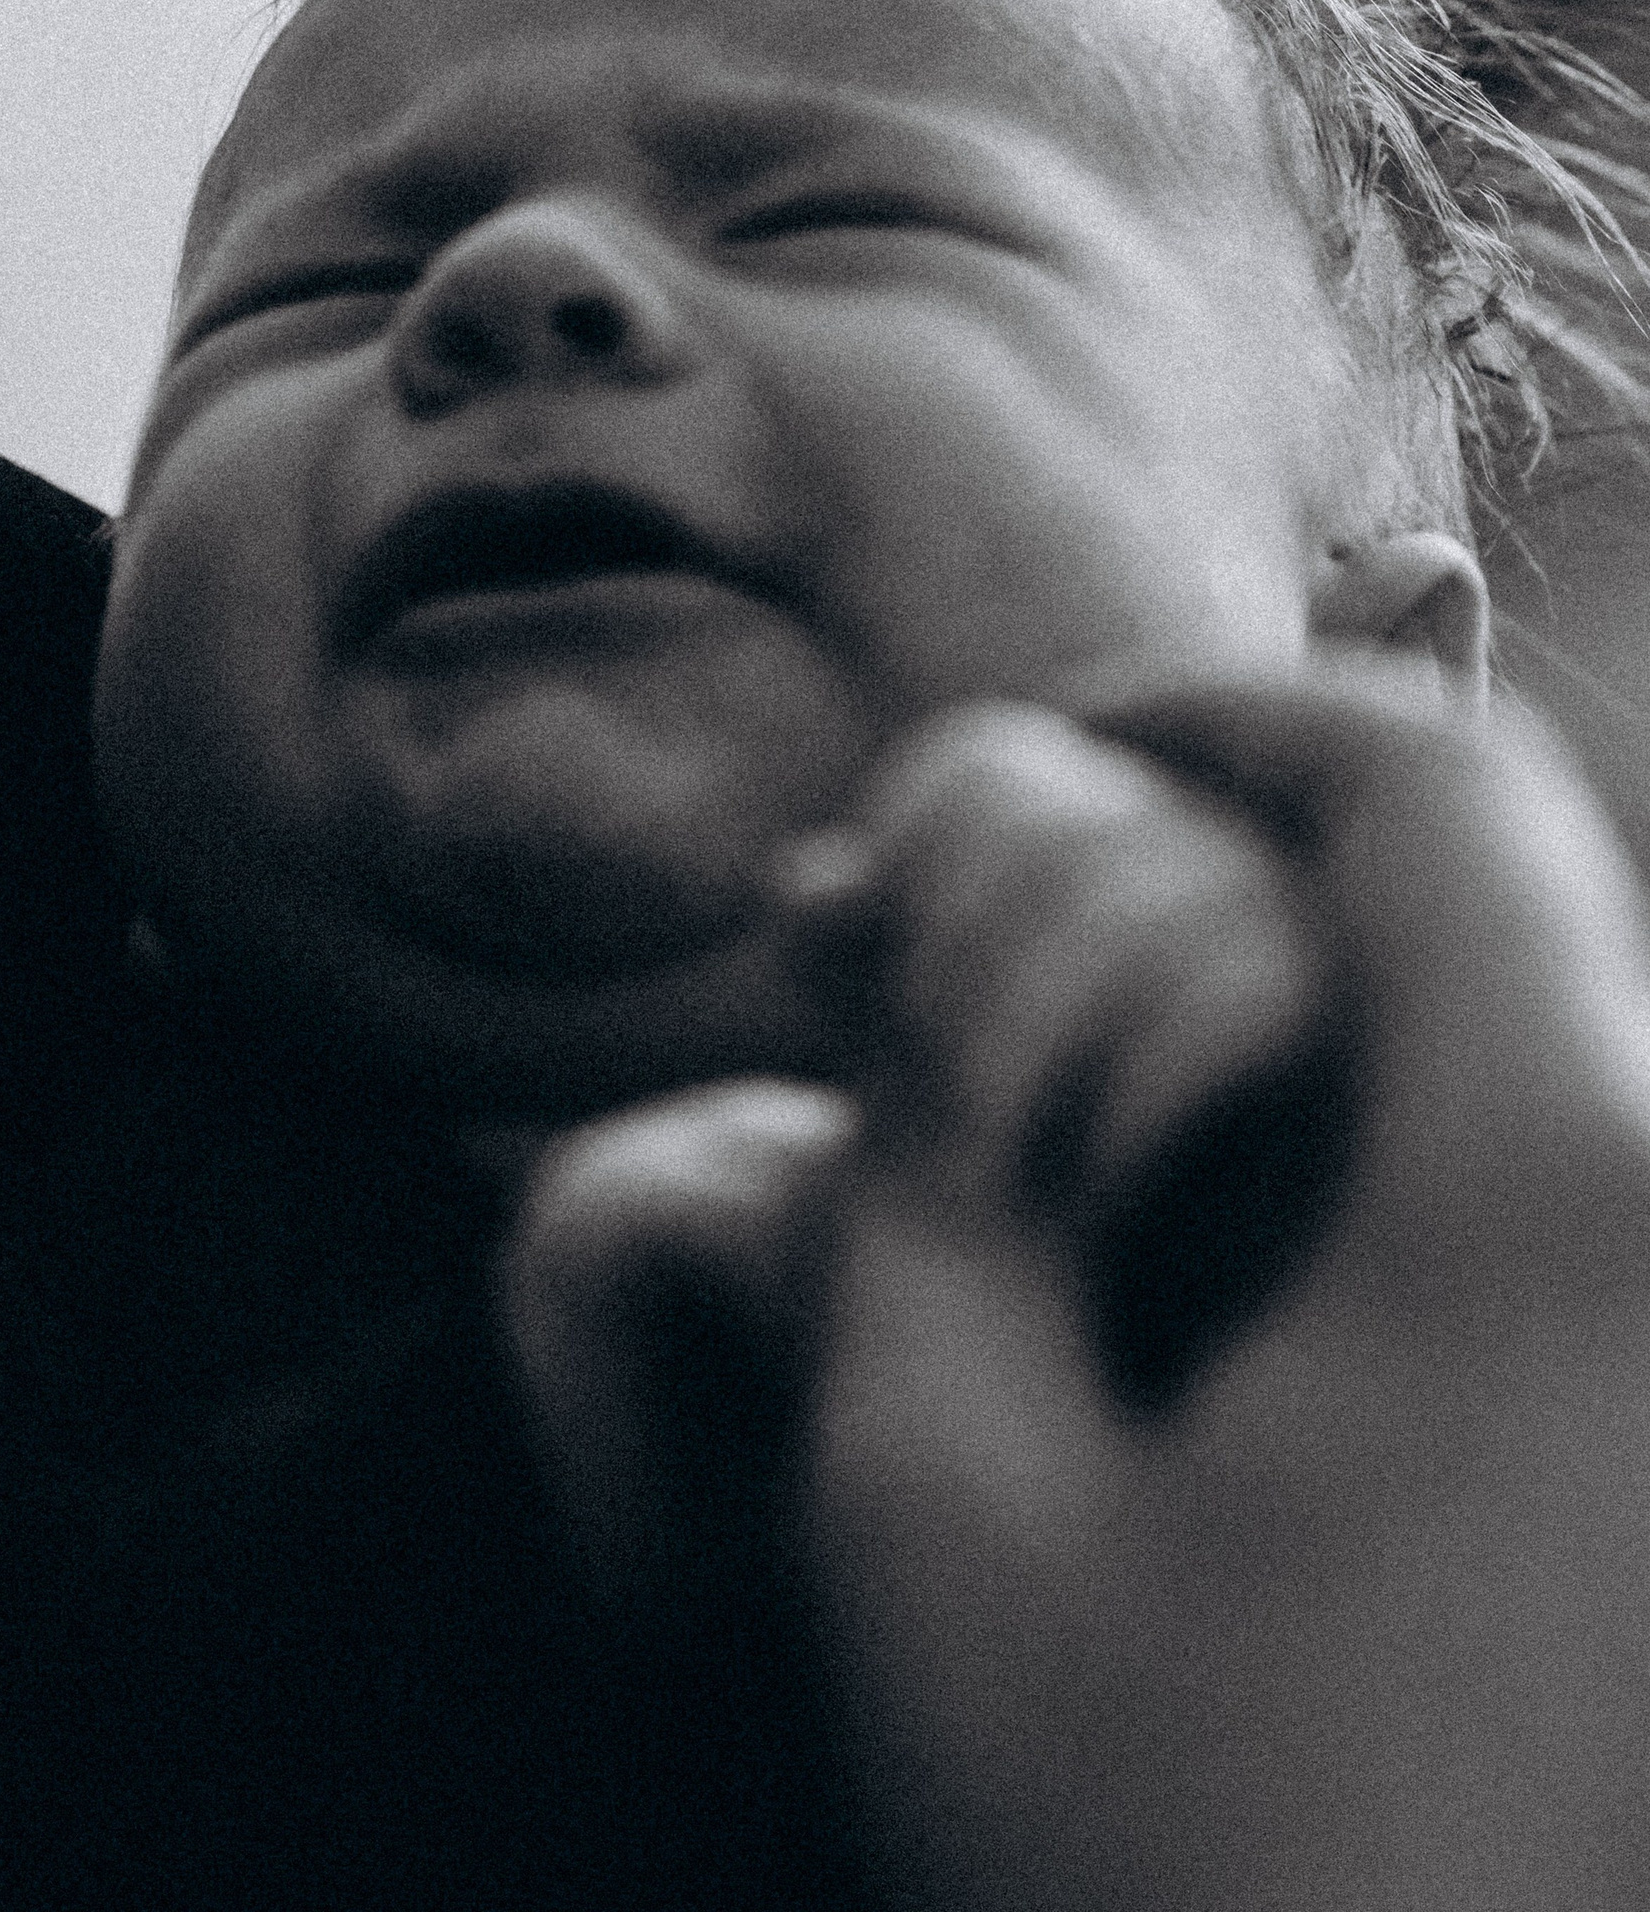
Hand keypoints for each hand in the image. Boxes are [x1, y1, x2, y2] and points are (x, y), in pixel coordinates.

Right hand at [509, 670, 1649, 1910]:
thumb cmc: (1181, 1903)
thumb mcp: (947, 1509)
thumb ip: (928, 1162)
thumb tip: (936, 916)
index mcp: (1556, 1203)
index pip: (1425, 788)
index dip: (1218, 718)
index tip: (1048, 762)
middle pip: (1508, 917)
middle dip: (1250, 892)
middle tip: (1030, 974)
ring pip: (1551, 1072)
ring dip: (1329, 1049)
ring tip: (1117, 1157)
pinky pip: (1585, 1229)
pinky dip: (1423, 1191)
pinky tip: (1256, 1311)